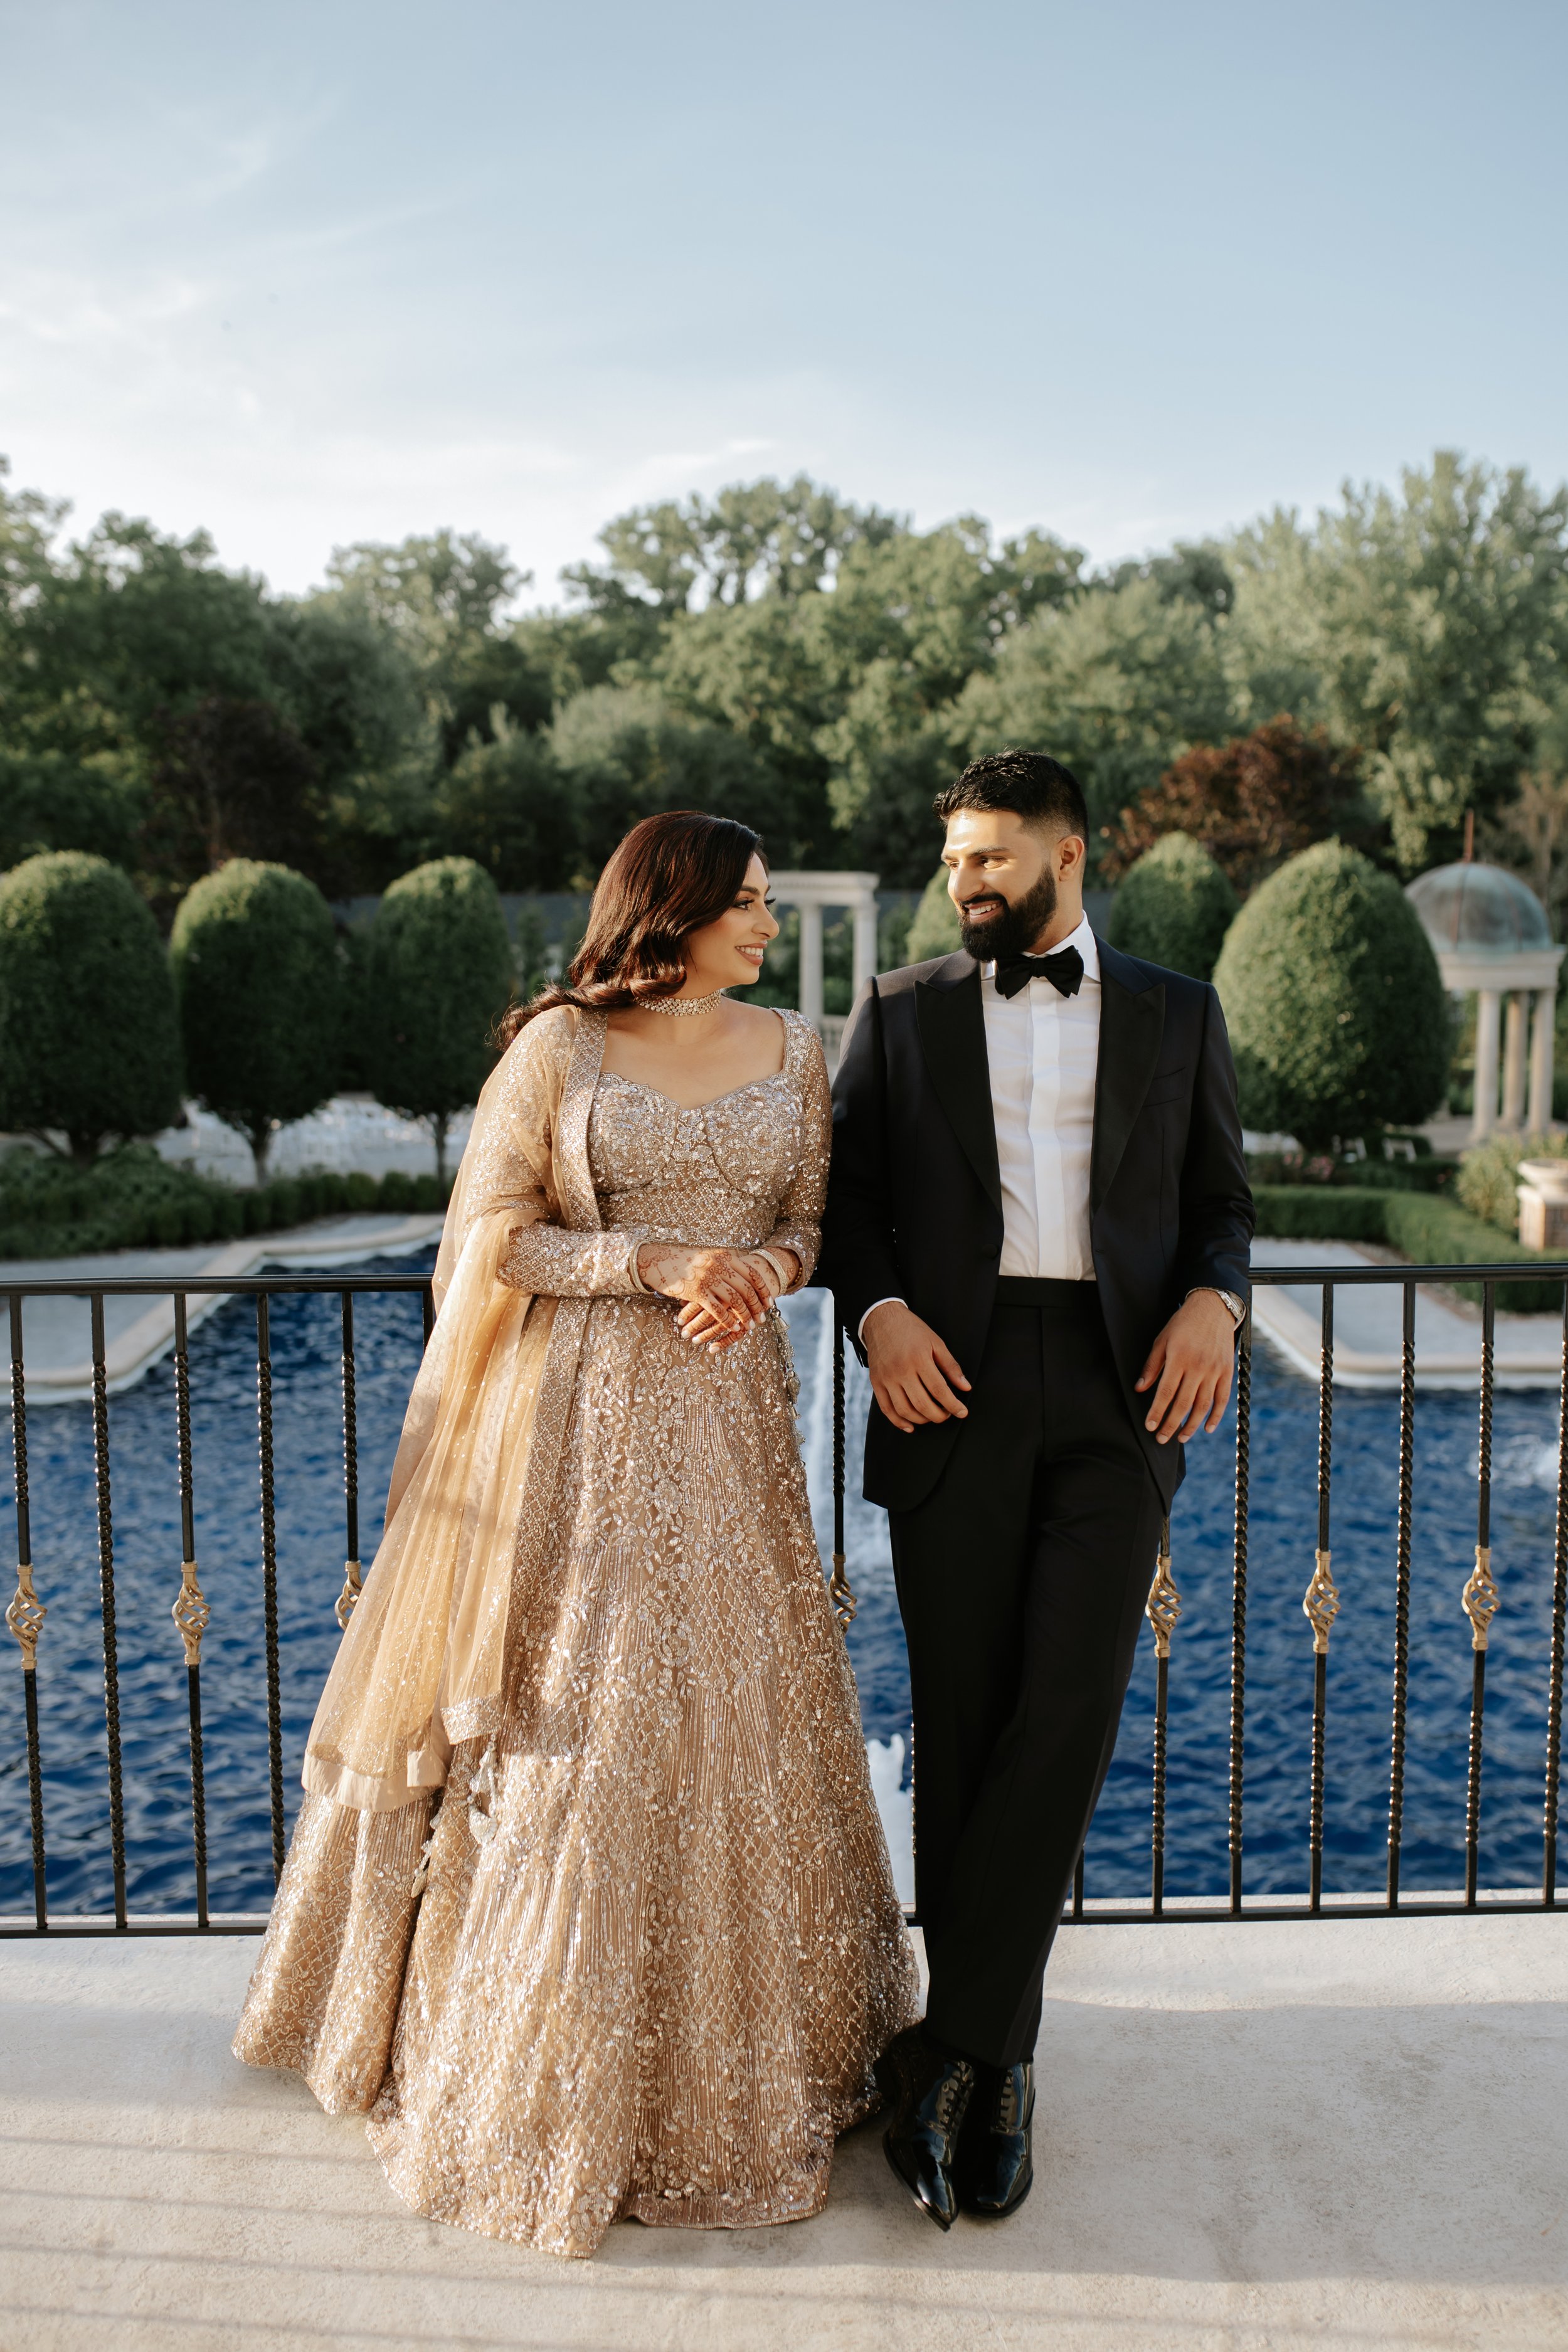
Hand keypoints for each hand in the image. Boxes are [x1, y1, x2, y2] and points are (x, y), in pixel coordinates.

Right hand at [637, 1243, 775, 1349]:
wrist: (659, 1261)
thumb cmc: (685, 1262)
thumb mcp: (709, 1256)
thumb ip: (726, 1263)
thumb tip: (745, 1275)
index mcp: (725, 1256)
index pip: (752, 1274)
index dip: (763, 1290)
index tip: (769, 1302)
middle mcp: (719, 1266)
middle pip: (746, 1289)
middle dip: (757, 1306)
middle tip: (761, 1319)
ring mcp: (708, 1279)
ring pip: (734, 1301)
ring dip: (744, 1316)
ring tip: (749, 1326)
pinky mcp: (696, 1292)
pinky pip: (717, 1310)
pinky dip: (728, 1321)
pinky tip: (733, 1328)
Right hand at [863, 1301, 970, 1433]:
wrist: (882, 1319)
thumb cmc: (912, 1330)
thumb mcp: (936, 1342)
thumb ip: (951, 1366)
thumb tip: (965, 1387)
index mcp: (918, 1359)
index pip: (939, 1389)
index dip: (953, 1404)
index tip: (962, 1412)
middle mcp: (901, 1370)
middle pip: (922, 1403)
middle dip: (939, 1415)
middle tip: (948, 1414)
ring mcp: (886, 1378)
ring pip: (904, 1410)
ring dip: (922, 1420)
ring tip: (932, 1416)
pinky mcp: (876, 1382)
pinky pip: (886, 1408)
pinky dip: (898, 1422)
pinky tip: (910, 1426)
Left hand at [1134, 1292, 1236, 1443]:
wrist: (1213, 1308)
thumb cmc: (1182, 1324)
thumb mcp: (1161, 1340)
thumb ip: (1151, 1366)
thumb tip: (1140, 1390)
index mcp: (1179, 1358)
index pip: (1165, 1392)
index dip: (1157, 1412)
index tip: (1149, 1426)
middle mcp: (1198, 1366)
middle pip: (1183, 1404)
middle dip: (1171, 1424)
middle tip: (1161, 1439)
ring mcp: (1215, 1370)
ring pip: (1203, 1405)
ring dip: (1191, 1425)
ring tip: (1181, 1438)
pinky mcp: (1227, 1372)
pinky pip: (1222, 1399)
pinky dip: (1216, 1416)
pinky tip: (1207, 1428)